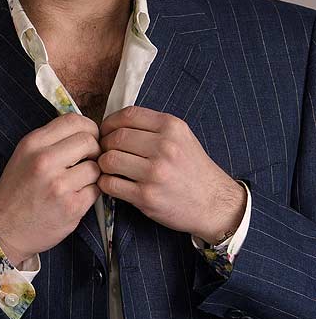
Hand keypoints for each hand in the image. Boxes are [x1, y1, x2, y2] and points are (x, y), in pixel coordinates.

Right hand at [0, 113, 101, 266]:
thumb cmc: (16, 191)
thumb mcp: (24, 155)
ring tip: (80, 181)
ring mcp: (58, 185)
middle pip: (89, 141)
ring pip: (96, 167)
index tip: (90, 137)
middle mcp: (44, 161)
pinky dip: (91, 192)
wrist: (3, 230)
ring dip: (93, 174)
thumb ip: (51, 140)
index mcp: (33, 144)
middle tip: (89, 160)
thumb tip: (85, 129)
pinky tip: (77, 196)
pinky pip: (96, 190)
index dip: (89, 127)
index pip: (73, 121)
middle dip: (95, 150)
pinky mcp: (71, 207)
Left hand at [96, 106, 246, 243]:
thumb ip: (152, 126)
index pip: (128, 115)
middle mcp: (164, 147)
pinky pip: (110, 184)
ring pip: (109, 159)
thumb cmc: (193, 169)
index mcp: (171, 127)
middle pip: (115, 137)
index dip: (110, 122)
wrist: (214, 203)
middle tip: (105, 152)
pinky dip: (105, 183)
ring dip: (103, 164)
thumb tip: (115, 124)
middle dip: (104, 144)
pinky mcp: (147, 196)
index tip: (107, 131)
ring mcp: (155, 172)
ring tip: (110, 168)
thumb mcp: (181, 136)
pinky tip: (113, 183)